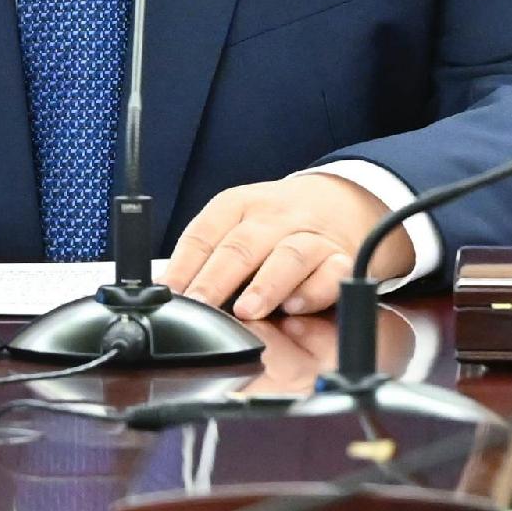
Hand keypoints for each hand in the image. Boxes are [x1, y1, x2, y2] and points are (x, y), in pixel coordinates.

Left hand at [164, 173, 389, 321]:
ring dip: (265, 285)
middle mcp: (273, 218)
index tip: (168, 293)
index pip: (204, 234)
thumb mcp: (238, 223)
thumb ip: (208, 256)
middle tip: (199, 307)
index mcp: (238, 206)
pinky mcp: (342, 258)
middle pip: (241, 245)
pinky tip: (296, 307)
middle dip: (216, 279)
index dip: (183, 266)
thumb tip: (168, 292)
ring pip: (287, 256)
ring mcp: (310, 236)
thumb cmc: (278, 222)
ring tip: (246, 311)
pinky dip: (314, 291)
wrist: (343, 199)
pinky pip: (332, 273)